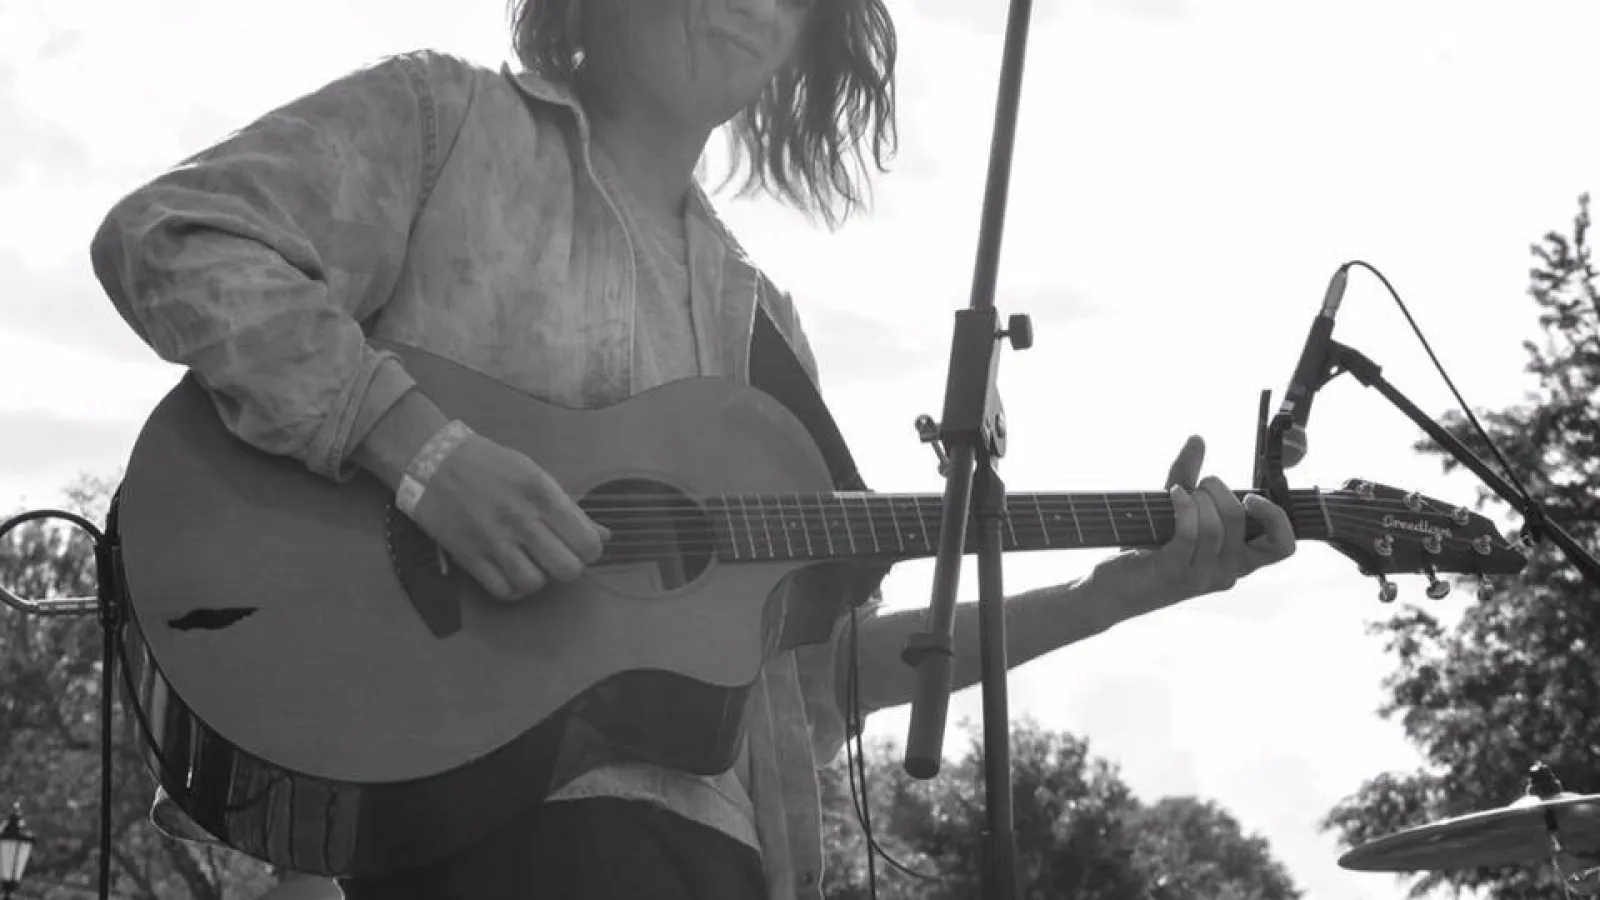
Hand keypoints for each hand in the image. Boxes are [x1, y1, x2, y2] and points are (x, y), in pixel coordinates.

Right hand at [409, 435, 609, 601]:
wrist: (432, 461)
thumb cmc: (490, 464)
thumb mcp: (535, 475)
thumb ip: (569, 508)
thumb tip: (603, 535)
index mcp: (543, 494)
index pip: (586, 542)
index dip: (589, 551)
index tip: (579, 546)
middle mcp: (521, 519)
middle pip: (567, 569)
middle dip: (568, 567)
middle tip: (557, 557)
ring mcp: (494, 541)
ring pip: (535, 584)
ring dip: (539, 578)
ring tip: (532, 564)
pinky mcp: (469, 557)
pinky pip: (503, 591)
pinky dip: (513, 589)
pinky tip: (512, 574)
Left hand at [1117, 435, 1296, 609]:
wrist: (1116, 587)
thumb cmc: (1151, 549)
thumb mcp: (1176, 510)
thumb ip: (1190, 476)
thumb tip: (1197, 440)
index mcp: (1238, 561)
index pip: (1282, 547)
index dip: (1276, 518)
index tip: (1251, 497)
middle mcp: (1227, 573)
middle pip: (1240, 522)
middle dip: (1220, 491)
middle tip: (1201, 483)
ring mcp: (1202, 577)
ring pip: (1215, 528)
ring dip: (1198, 499)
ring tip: (1182, 491)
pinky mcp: (1175, 573)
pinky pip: (1190, 534)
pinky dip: (1184, 507)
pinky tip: (1174, 494)